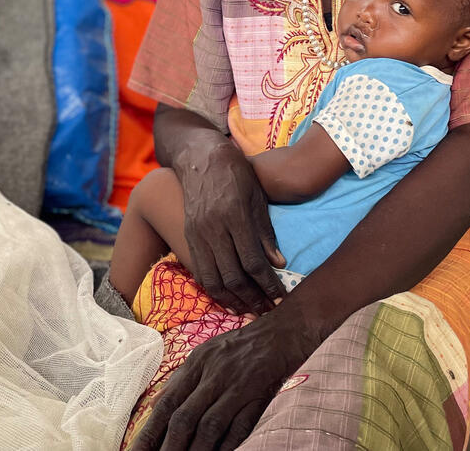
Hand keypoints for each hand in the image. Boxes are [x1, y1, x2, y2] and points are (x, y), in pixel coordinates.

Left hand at [131, 309, 312, 450]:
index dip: (149, 432)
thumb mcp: (207, 354)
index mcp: (196, 364)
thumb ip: (184, 380)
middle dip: (168, 447)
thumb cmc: (242, 346)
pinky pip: (238, 428)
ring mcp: (236, 386)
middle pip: (184, 417)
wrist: (283, 331)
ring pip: (208, 426)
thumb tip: (157, 406)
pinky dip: (225, 446)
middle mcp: (212, 374)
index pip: (166, 403)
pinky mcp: (258, 396)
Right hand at [175, 140, 285, 314]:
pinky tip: (226, 298)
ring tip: (248, 310)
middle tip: (267, 311)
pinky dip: (213, 289)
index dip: (268, 285)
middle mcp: (213, 229)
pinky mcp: (188, 236)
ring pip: (213, 279)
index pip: (253, 262)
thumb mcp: (257, 197)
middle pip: (233, 276)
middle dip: (252, 299)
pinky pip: (200, 271)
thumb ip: (266, 232)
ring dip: (232, 300)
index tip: (281, 297)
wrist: (201, 157)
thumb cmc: (236, 174)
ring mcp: (197, 234)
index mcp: (235, 216)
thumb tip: (279, 264)